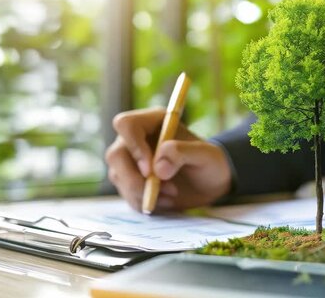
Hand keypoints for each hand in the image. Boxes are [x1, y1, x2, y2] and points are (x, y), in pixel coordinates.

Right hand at [105, 107, 231, 211]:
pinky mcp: (130, 181)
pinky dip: (145, 202)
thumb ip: (183, 153)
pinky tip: (166, 201)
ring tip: (173, 193)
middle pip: (115, 155)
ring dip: (144, 192)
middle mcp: (135, 139)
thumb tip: (158, 168)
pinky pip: (126, 195)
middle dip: (136, 179)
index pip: (126, 125)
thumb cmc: (209, 163)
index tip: (150, 170)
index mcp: (152, 122)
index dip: (134, 147)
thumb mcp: (206, 155)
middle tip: (164, 189)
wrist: (209, 184)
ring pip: (118, 177)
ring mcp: (129, 160)